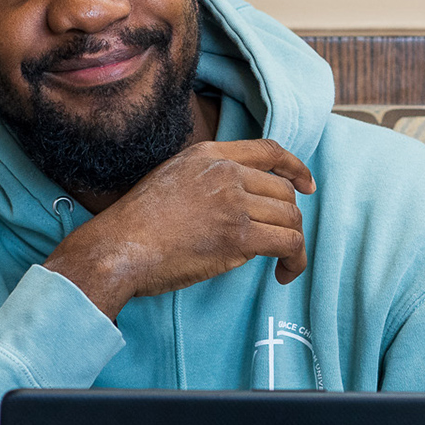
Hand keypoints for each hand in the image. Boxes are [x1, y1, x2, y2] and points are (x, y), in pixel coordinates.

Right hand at [42, 140, 315, 320]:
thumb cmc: (137, 225)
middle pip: (284, 191)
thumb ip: (207, 178)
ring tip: (283, 262)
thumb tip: (243, 201)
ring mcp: (234, 204)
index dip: (295, 168)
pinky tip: (284, 274)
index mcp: (209, 155)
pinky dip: (296, 261)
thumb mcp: (172, 177)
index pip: (269, 151)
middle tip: (278, 243)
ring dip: (293, 244)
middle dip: (288, 219)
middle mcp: (226, 173)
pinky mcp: (238, 237)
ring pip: (291, 218)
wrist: (117, 248)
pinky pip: (289, 244)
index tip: (306, 185)